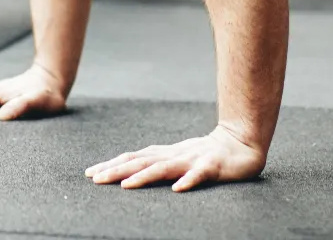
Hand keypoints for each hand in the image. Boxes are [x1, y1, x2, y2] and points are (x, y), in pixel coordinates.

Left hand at [87, 124, 266, 191]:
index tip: (90, 173)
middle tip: (96, 179)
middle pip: (143, 161)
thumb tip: (127, 171)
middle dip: (118, 170)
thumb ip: (156, 163)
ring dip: (145, 175)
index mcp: (166, 154)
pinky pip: (199, 174)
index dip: (113, 164)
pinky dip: (188, 180)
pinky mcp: (213, 166)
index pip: (134, 158)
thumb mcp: (177, 158)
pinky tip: (178, 189)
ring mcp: (194, 159)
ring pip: (166, 167)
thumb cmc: (207, 154)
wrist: (242, 142)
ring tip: (126, 186)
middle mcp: (176, 154)